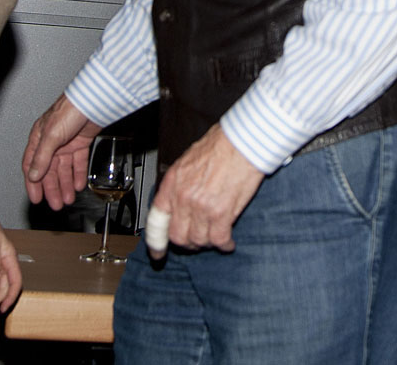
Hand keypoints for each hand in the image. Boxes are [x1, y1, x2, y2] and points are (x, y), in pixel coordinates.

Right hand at [22, 94, 100, 209]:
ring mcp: (66, 143)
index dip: (33, 183)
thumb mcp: (51, 136)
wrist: (92, 102)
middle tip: (56, 204)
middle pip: (49, 170)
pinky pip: (78, 162)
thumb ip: (42, 157)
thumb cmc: (69, 110)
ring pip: (64, 169)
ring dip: (65, 184)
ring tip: (68, 199)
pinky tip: (78, 185)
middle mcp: (51, 142)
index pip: (32, 165)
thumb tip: (33, 176)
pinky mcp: (80, 143)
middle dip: (52, 188)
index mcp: (39, 138)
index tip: (36, 198)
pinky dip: (78, 174)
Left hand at [149, 124, 264, 258]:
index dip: (156, 241)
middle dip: (188, 243)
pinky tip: (228, 241)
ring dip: (208, 243)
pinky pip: (219, 240)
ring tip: (216, 236)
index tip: (158, 253)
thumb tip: (180, 201)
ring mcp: (201, 207)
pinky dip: (225, 244)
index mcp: (173, 183)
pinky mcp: (221, 213)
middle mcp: (183, 197)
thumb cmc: (220, 146)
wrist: (241, 142)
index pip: (157, 219)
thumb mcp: (188, 161)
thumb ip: (181, 184)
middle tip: (198, 240)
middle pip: (178, 236)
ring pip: (199, 241)